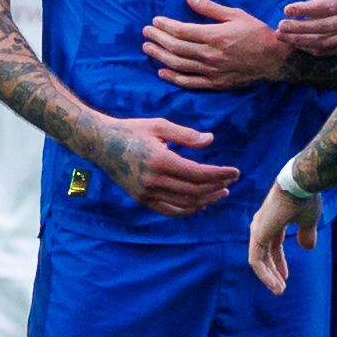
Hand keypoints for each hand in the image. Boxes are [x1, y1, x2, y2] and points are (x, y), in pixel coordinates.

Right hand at [91, 115, 237, 216]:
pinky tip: (200, 204)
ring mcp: (146, 193)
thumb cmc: (132, 130)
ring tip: (220, 193)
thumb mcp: (159, 125)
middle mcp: (154, 180)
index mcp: (160, 160)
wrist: (101, 144)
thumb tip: (210, 140)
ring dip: (206, 200)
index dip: (220, 174)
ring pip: (185, 204)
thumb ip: (186, 135)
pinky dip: (187, 210)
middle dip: (217, 187)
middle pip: (195, 191)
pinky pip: (169, 210)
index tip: (235, 172)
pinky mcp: (141, 199)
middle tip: (230, 181)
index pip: (199, 173)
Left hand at [143, 0, 294, 90]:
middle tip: (146, 32)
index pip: (181, 31)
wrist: (274, 59)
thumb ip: (210, 8)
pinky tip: (162, 71)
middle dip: (158, 39)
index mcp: (215, 36)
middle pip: (176, 48)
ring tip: (148, 48)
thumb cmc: (256, 33)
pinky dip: (174, 77)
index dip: (165, 26)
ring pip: (179, 65)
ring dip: (160, 56)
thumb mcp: (235, 14)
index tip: (155, 20)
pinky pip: (190, 82)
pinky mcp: (215, 83)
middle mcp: (210, 55)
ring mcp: (212, 71)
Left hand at [247, 174, 322, 291]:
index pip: (272, 245)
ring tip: (279, 291)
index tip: (286, 277)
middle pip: (264, 253)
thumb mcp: (308, 221)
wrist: (302, 185)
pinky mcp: (257, 236)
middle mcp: (262, 224)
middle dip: (272, 272)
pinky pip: (257, 261)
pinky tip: (275, 284)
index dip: (279, 262)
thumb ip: (306, 234)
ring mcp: (258, 229)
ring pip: (259, 260)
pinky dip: (265, 275)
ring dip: (269, 277)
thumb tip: (307, 249)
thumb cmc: (306, 197)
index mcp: (273, 220)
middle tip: (280, 288)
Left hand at [275, 0, 336, 63]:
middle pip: (321, 27)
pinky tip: (296, 43)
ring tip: (281, 36)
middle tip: (280, 26)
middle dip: (298, 28)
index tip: (287, 9)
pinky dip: (309, 49)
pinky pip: (327, 51)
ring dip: (299, 41)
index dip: (305, 9)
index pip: (325, 6)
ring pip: (323, 42)